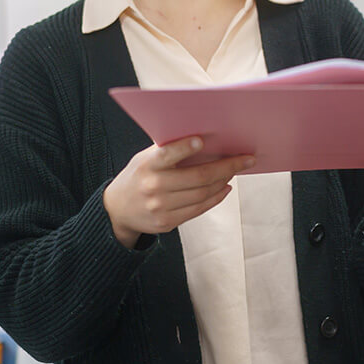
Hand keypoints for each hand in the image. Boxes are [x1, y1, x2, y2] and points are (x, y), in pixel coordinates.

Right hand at [102, 137, 253, 247]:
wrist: (117, 209)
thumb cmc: (138, 175)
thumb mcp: (145, 158)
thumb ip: (169, 151)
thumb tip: (207, 140)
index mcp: (147, 166)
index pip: (167, 154)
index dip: (184, 148)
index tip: (202, 140)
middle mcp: (153, 187)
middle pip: (198, 177)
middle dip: (227, 167)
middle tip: (246, 159)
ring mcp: (160, 207)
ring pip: (202, 194)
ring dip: (224, 181)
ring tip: (237, 170)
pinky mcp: (167, 222)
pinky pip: (198, 209)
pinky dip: (216, 197)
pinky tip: (225, 187)